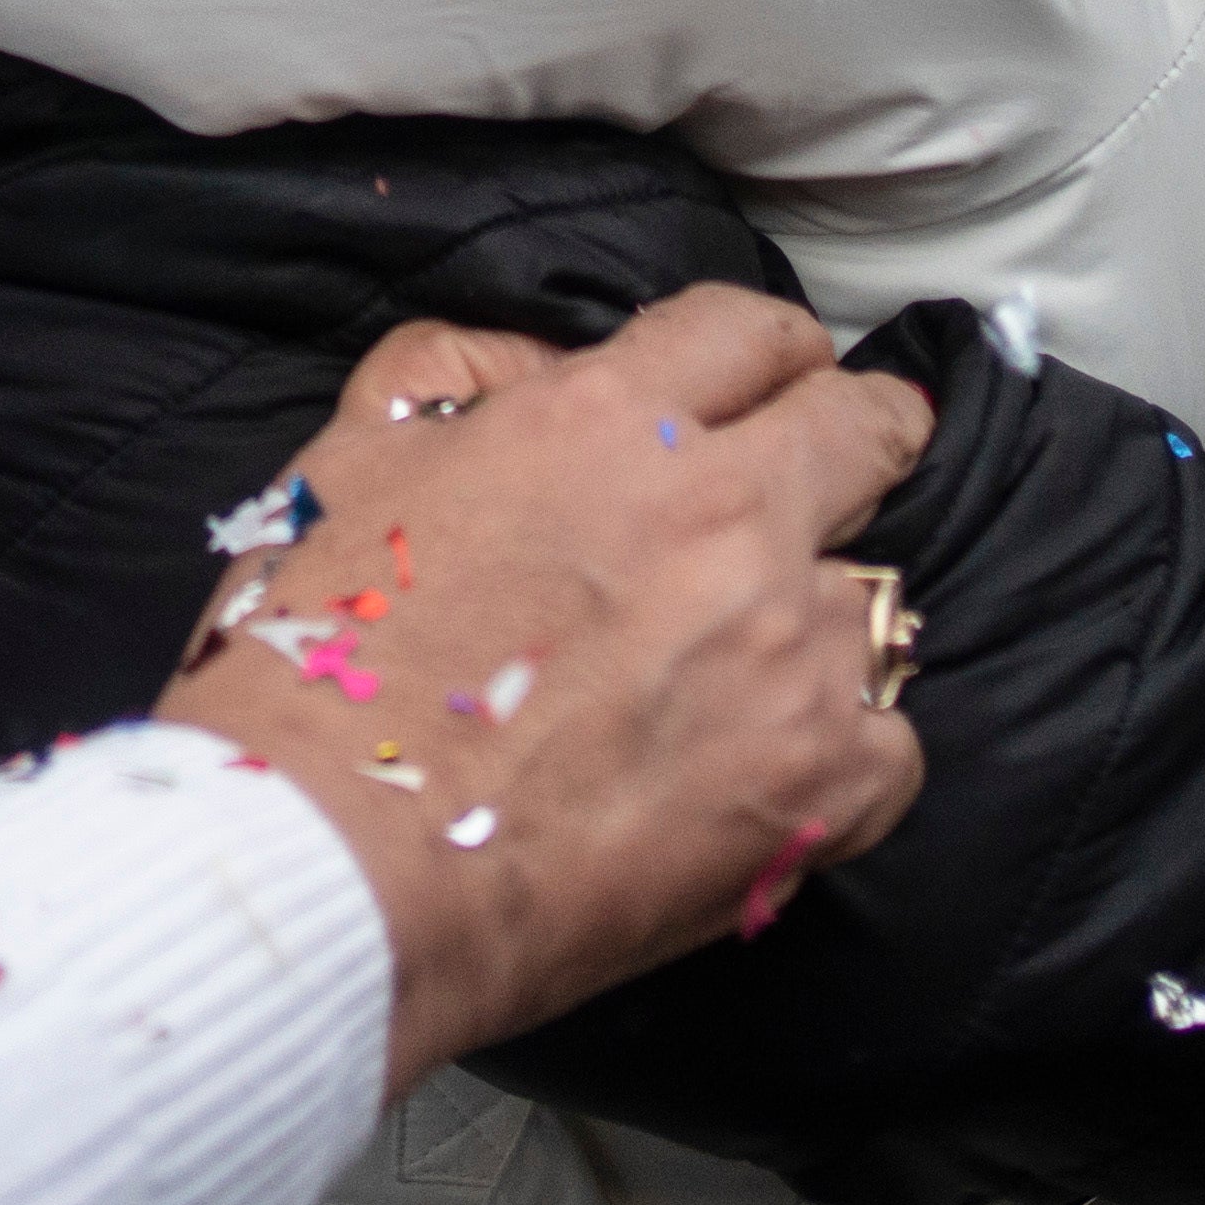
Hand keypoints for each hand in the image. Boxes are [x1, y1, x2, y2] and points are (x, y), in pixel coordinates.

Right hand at [152, 285, 937, 1097]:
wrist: (334, 870)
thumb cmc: (316, 675)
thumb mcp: (345, 468)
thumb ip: (448, 372)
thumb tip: (546, 364)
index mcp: (603, 424)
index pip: (748, 333)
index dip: (769, 353)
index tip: (778, 381)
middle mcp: (720, 519)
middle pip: (865, 430)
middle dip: (861, 436)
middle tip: (844, 469)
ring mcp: (787, 653)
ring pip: (868, 596)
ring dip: (812, 620)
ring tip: (736, 677)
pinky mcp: (822, 784)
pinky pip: (888, 740)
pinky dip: (837, 754)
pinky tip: (755, 772)